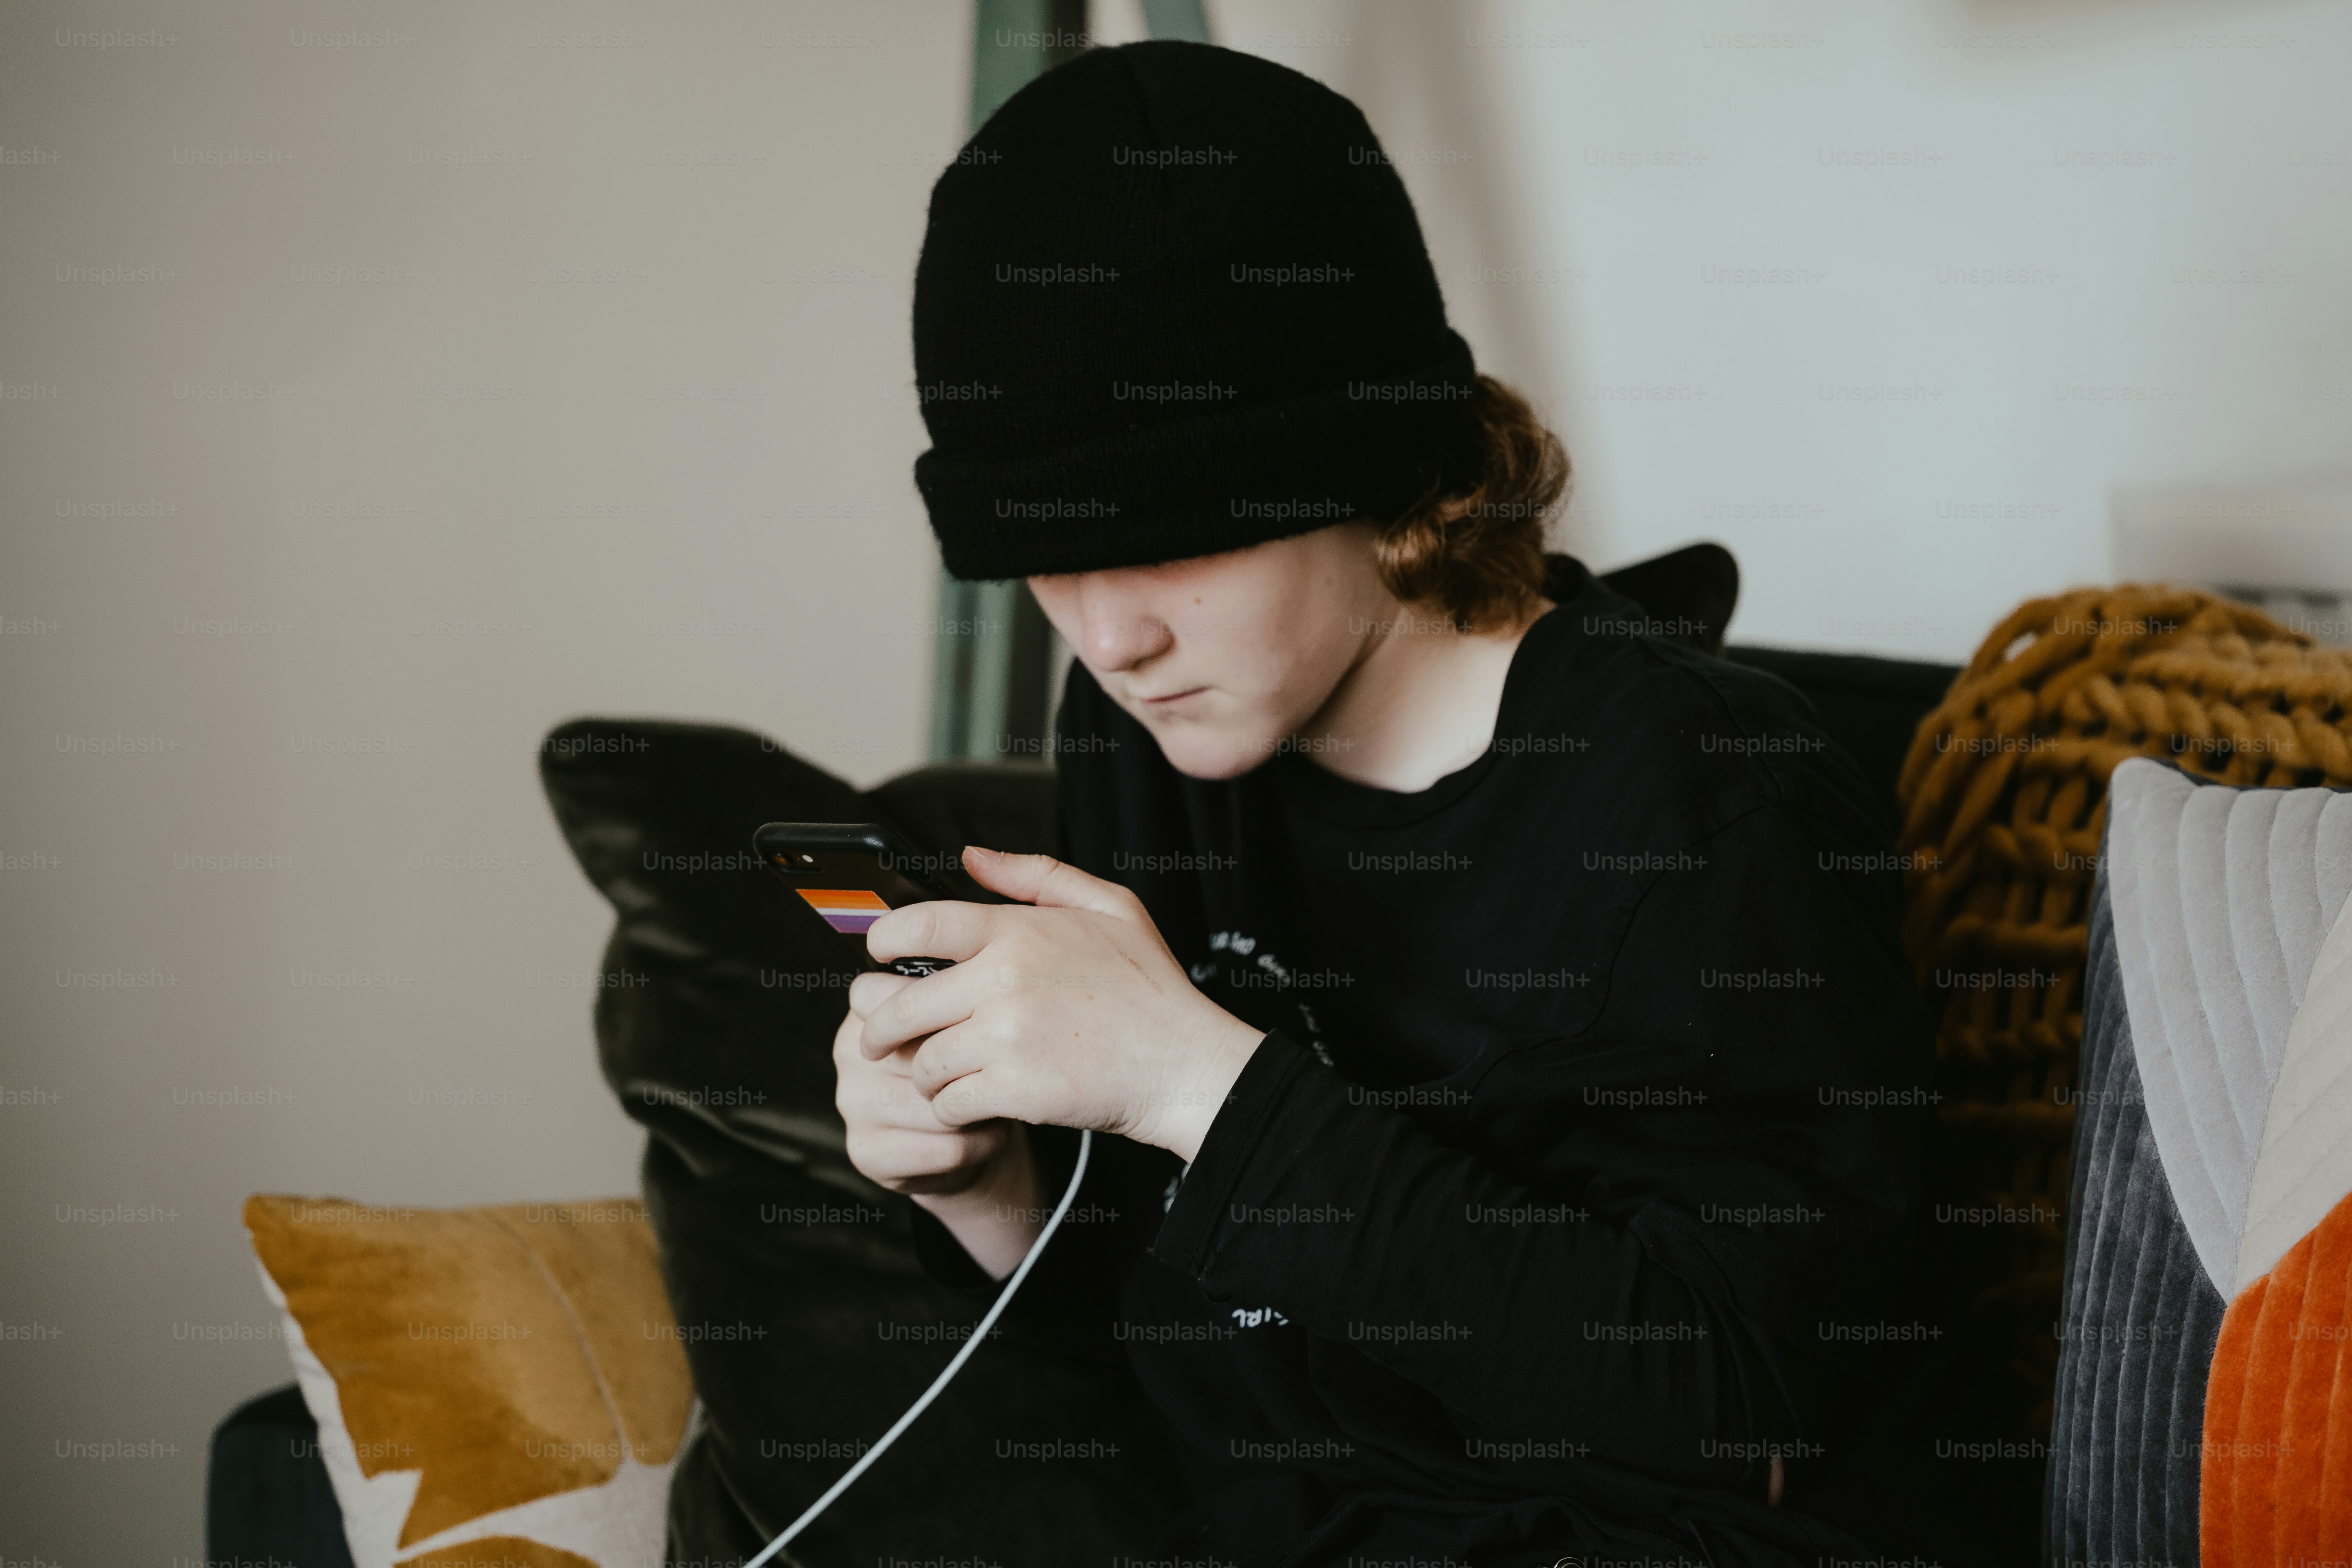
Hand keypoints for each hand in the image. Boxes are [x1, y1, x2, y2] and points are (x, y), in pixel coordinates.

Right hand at [832, 974, 1041, 1277]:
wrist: (972, 1140)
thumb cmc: (970, 1067)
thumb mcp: (966, 1021)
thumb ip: (960, 995)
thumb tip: (982, 984)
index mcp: (870, 1008)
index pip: (894, 995)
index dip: (946, 1012)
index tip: (984, 1024)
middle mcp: (850, 1050)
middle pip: (925, 1054)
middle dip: (973, 1066)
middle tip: (1006, 1071)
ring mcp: (853, 1102)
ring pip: (935, 1104)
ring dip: (981, 1108)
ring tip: (1001, 1103)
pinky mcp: (867, 1152)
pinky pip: (943, 1147)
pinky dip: (981, 1144)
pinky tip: (992, 1135)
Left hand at [859, 847, 1263, 1162]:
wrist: (1185, 1064)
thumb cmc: (1150, 988)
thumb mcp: (1111, 907)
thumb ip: (1036, 874)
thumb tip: (973, 856)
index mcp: (1019, 932)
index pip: (917, 925)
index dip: (883, 942)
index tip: (879, 958)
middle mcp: (1003, 982)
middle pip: (899, 1006)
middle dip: (880, 1028)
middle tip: (878, 1039)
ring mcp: (1006, 1038)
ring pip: (921, 1061)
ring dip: (924, 1074)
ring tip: (942, 1076)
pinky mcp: (1014, 1090)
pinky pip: (948, 1103)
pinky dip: (952, 1108)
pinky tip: (973, 1102)